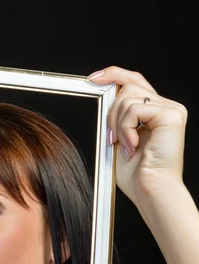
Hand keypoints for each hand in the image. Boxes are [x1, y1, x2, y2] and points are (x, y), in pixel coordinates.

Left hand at [88, 66, 187, 206]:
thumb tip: (104, 93)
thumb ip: (117, 115)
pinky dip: (126, 128)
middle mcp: (166, 106)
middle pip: (129, 85)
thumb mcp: (119, 137)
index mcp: (154, 111)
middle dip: (111, 111)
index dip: (113, 74)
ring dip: (117, 125)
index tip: (92, 79)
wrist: (150, 189)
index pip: (134, 81)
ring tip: (124, 145)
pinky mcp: (172, 115)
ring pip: (127, 98)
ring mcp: (171, 109)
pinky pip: (135, 109)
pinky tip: (132, 146)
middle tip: (111, 136)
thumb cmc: (135, 172)